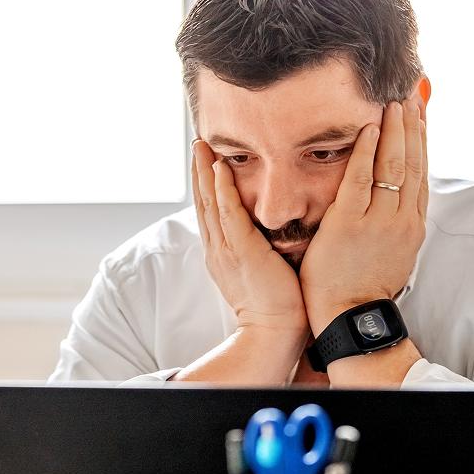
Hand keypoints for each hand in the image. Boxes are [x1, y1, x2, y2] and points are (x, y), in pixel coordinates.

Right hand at [192, 140, 308, 342]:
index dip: (206, 185)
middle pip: (204, 202)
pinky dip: (222, 190)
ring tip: (201, 144)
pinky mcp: (242, 252)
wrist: (273, 332)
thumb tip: (278, 235)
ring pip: (210, 202)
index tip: (205, 160)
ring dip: (204, 171)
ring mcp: (227, 250)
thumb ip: (265, 250)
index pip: (212, 212)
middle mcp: (219, 249)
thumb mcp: (265, 271)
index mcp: (224, 254)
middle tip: (196, 141)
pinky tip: (218, 168)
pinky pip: (228, 214)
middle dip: (198, 171)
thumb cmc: (278, 307)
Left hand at [299, 97, 427, 335]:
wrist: (350, 316)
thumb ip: (396, 225)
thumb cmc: (363, 288)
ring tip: (393, 102)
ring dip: (394, 130)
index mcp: (412, 227)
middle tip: (410, 96)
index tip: (420, 115)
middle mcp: (402, 220)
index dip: (422, 142)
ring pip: (393, 166)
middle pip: (413, 163)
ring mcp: (378, 221)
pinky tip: (369, 126)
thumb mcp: (393, 255)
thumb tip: (399, 202)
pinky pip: (361, 178)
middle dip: (413, 126)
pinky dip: (366, 150)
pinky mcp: (351, 223)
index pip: (422, 174)